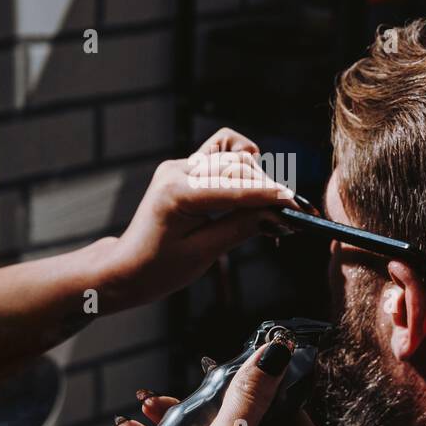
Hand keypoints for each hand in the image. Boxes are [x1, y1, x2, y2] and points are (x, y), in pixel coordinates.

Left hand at [101, 128, 294, 310]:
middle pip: (238, 166)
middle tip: (290, 216)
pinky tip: (250, 191)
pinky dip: (242, 170)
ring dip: (257, 178)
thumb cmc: (159, 268)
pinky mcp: (185, 168)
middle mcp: (176, 170)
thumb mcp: (204, 253)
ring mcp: (179, 166)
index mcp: (176, 194)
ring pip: (233, 156)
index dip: (271, 196)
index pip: (235, 189)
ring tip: (270, 209)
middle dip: (268, 188)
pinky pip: (222, 156)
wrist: (127, 267)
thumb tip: (278, 215)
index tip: (298, 205)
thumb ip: (242, 228)